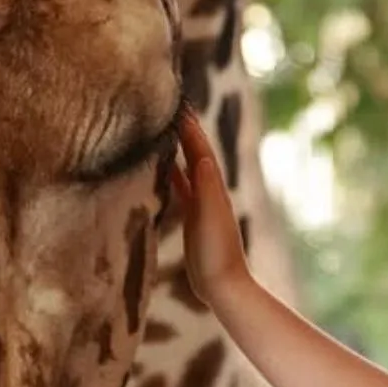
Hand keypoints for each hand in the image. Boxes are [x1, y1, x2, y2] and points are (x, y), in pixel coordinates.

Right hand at [172, 111, 248, 307]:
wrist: (223, 285)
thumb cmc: (217, 253)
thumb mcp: (210, 220)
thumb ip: (206, 190)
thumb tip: (203, 158)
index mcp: (213, 188)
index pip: (199, 149)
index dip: (189, 126)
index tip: (176, 101)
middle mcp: (209, 191)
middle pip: (195, 151)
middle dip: (184, 128)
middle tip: (170, 103)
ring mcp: (201, 204)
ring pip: (187, 166)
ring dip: (178, 146)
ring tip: (164, 125)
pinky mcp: (193, 218)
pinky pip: (180, 187)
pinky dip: (173, 172)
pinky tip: (163, 166)